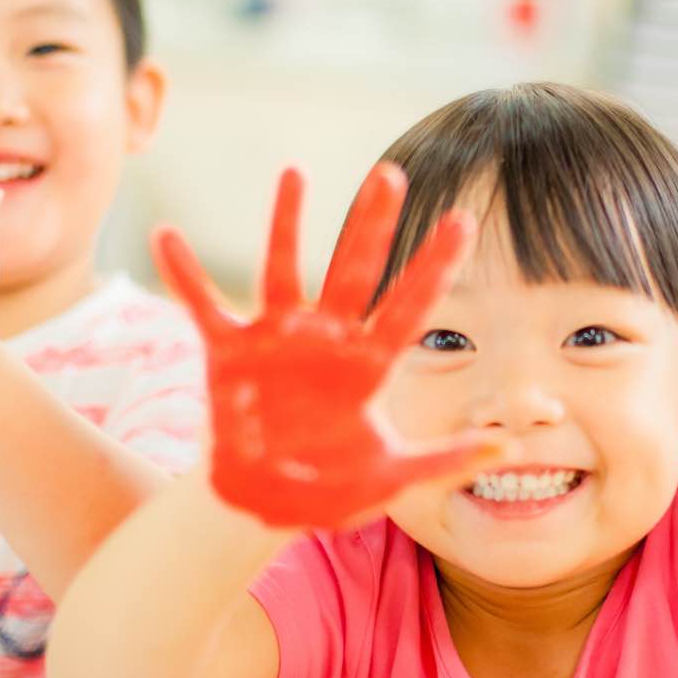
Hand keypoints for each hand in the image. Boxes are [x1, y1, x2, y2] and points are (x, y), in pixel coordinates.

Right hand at [153, 163, 505, 529]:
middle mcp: (326, 341)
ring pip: (285, 270)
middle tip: (391, 174)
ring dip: (288, 224)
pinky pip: (204, 308)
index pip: (411, 306)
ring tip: (296, 173)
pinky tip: (166, 236)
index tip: (463, 220)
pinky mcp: (230, 355)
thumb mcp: (394, 477)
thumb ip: (448, 458)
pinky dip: (185, 275)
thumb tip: (510, 444)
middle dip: (372, 224)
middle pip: (354, 271)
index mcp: (368, 367)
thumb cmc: (330, 488)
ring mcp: (277, 341)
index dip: (435, 266)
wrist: (265, 505)